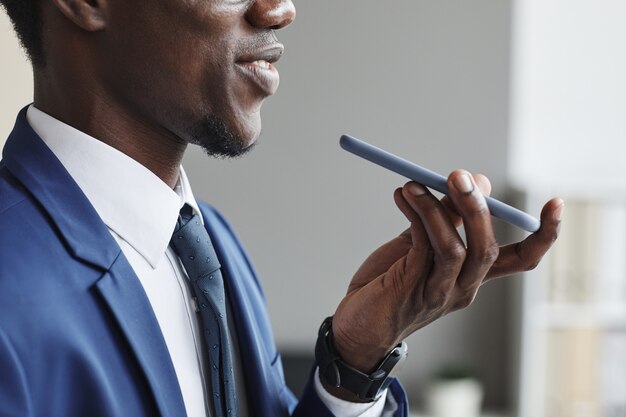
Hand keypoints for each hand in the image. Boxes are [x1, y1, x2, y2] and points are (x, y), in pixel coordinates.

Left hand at [331, 170, 562, 375]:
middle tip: (458, 176)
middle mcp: (463, 288)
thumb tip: (475, 181)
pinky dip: (415, 214)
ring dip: (436, 208)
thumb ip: (445, 218)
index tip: (556, 204)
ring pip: (456, 248)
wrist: (357, 325)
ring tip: (413, 184)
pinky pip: (423, 246)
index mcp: (473, 277)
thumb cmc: (389, 283)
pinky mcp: (412, 288)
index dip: (543, 235)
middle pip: (487, 249)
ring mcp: (439, 292)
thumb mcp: (420, 245)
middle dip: (477, 207)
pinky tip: (403, 196)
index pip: (520, 260)